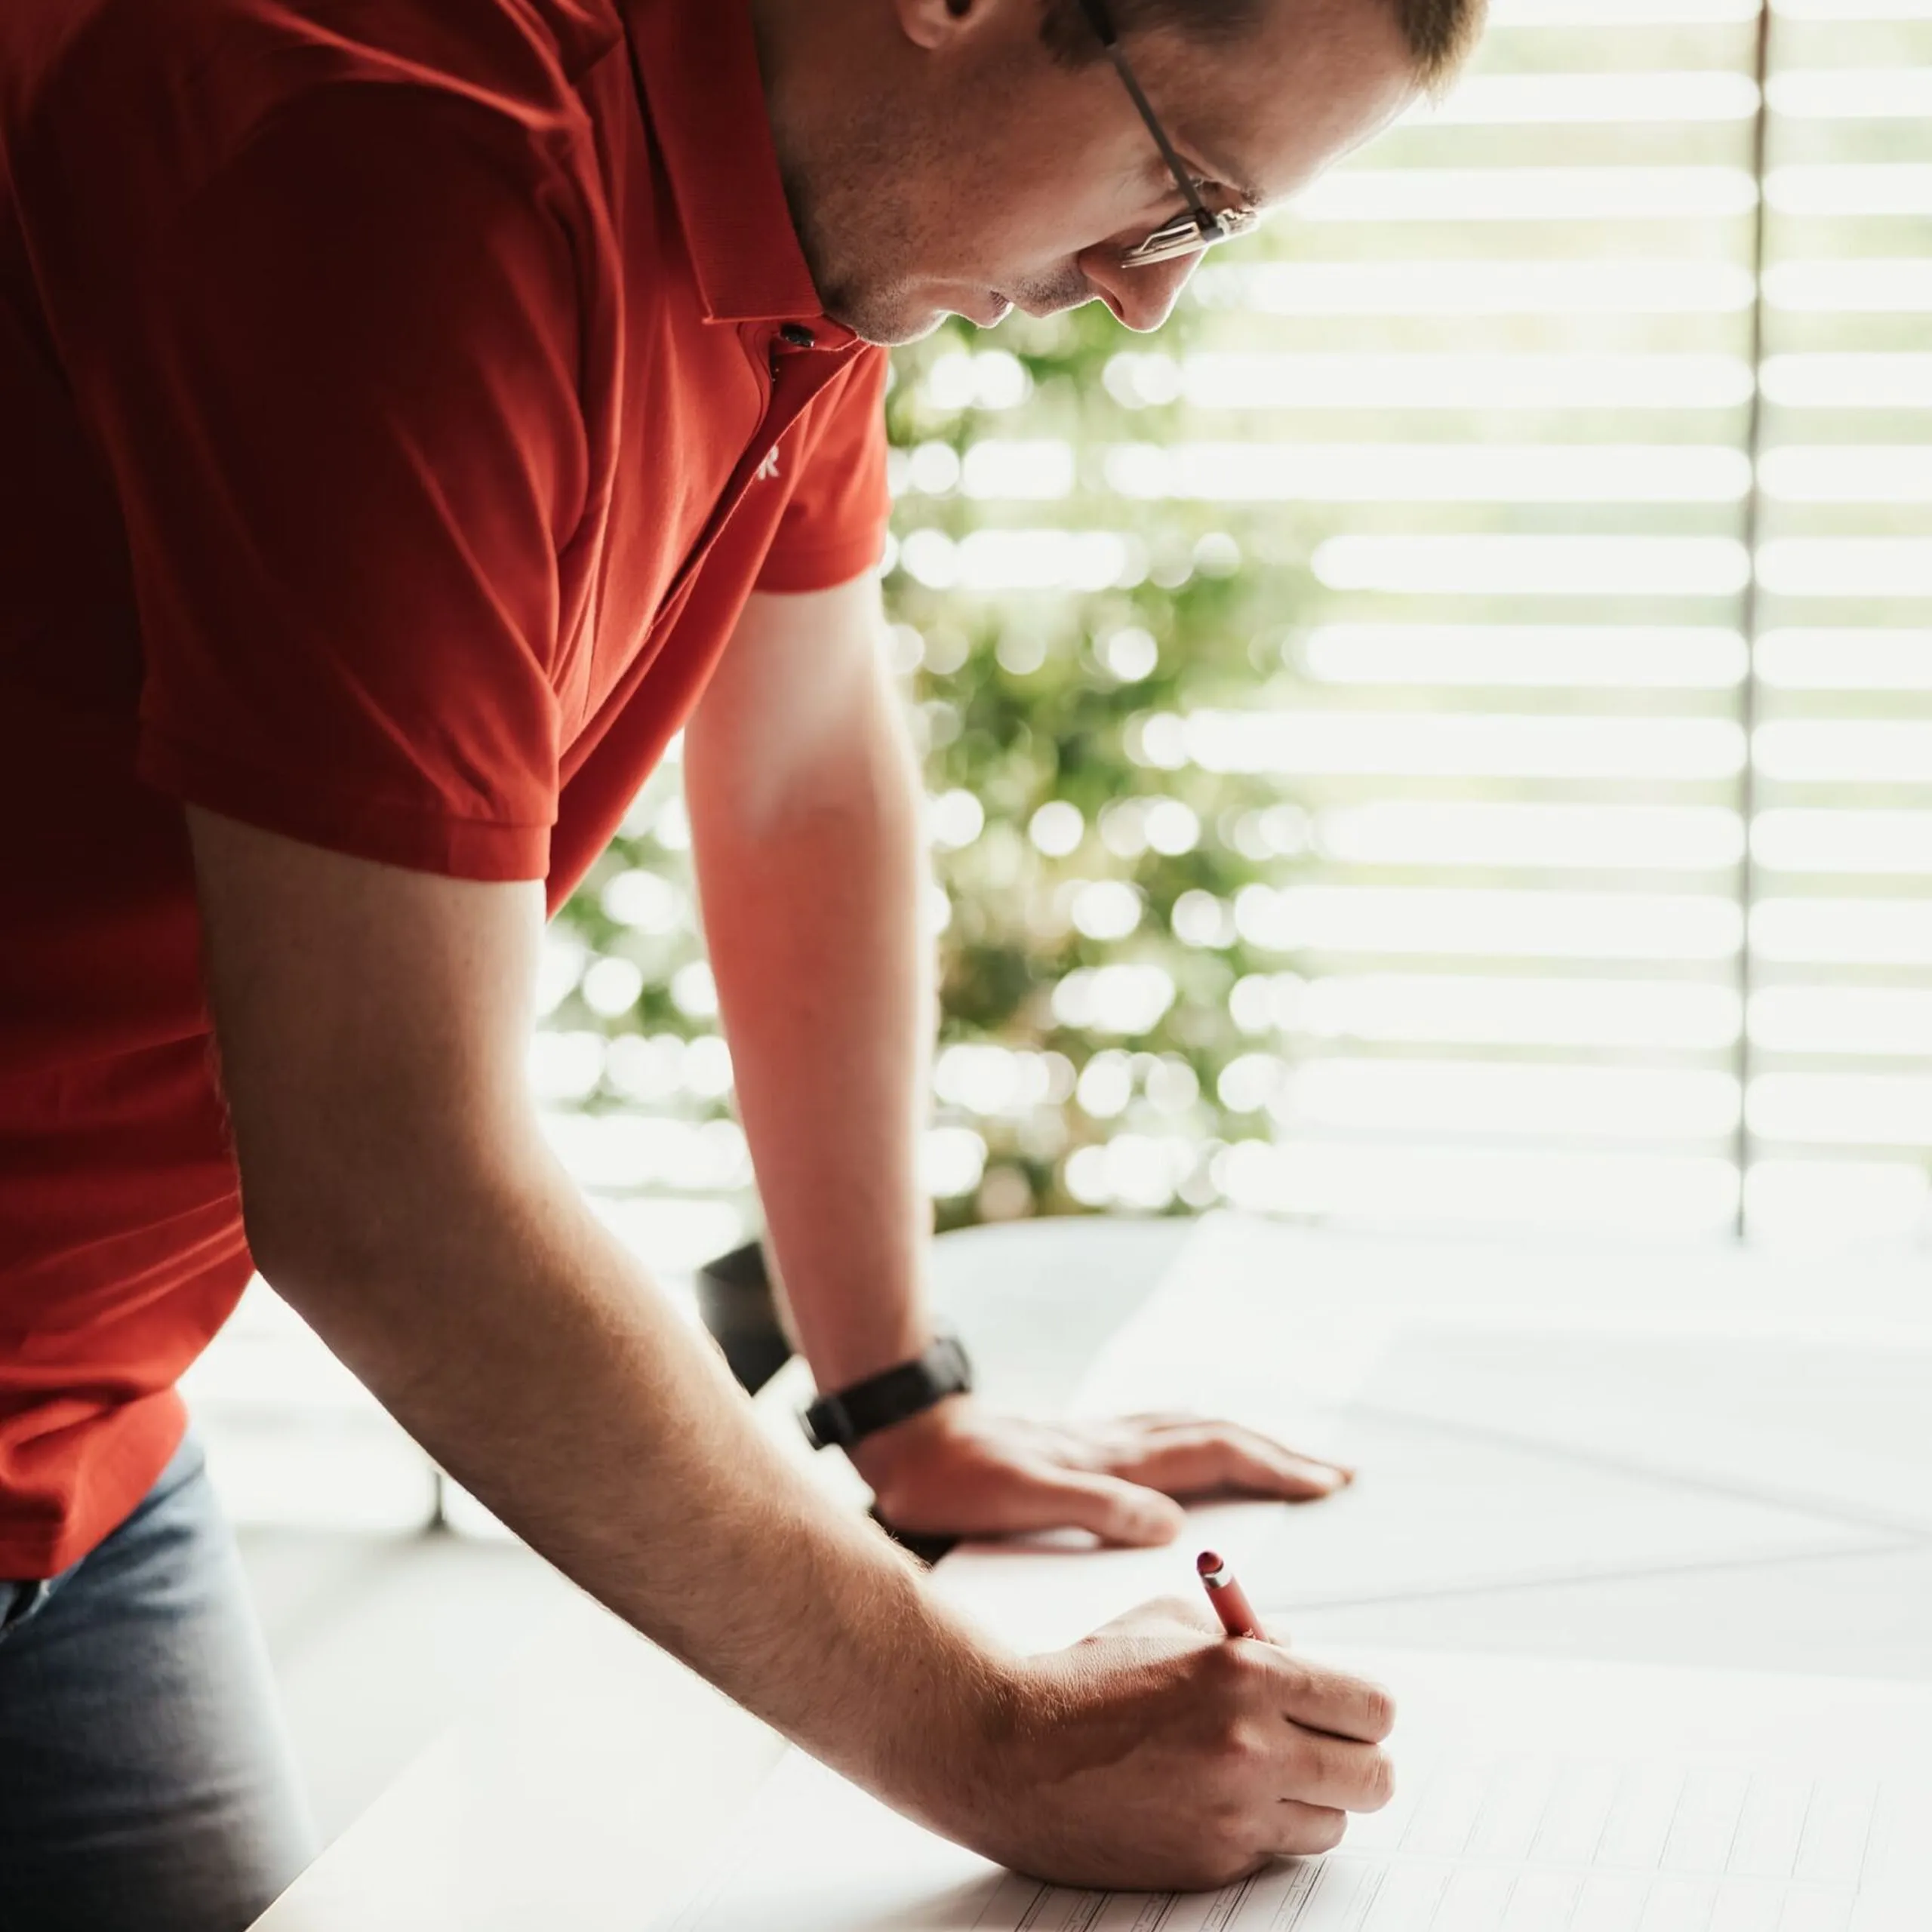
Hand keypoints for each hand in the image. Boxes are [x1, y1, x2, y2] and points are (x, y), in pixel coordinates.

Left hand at [848, 1395, 1351, 1546]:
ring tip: (1286, 1459)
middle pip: (1216, 1436)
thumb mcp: (1022, 1500)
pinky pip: (1163, 1437)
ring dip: (1246, 1443)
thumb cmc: (956, 1480)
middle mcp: (1116, 1442)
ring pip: (1191, 1431)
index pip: (1215, 1455)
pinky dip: (1202, 1443)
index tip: (1328, 1484)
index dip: (1275, 1468)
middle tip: (1336, 1473)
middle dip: (1279, 1453)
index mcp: (1115, 1458)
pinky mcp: (1080, 1448)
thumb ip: (1095, 1508)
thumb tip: (1169, 1525)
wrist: (907, 1438)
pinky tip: (1197, 1457)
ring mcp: (1100, 1440)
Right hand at [931, 1596, 1394, 1890]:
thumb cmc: (1087, 1677)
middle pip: (1375, 1777)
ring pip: (1334, 1824)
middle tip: (1317, 1747)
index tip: (1340, 1708)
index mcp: (1249, 1674)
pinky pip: (1275, 1852)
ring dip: (1311, 1801)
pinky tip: (1213, 1800)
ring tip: (1256, 1774)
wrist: (1012, 1752)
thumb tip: (1306, 1656)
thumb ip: (1250, 1634)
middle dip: (1354, 1759)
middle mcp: (1253, 1746)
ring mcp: (1234, 1814)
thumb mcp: (1170, 1622)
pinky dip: (1262, 1830)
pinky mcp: (1212, 1863)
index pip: (1373, 1707)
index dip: (1361, 1708)